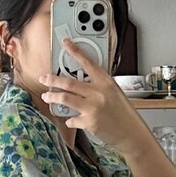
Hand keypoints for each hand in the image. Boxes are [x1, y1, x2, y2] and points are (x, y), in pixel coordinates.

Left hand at [38, 40, 149, 156]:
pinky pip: (71, 120)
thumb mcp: (114, 92)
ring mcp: (92, 108)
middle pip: (69, 82)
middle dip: (52, 80)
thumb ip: (98, 86)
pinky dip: (69, 120)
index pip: (87, 62)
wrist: (131, 132)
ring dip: (53, 97)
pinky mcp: (89, 123)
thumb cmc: (123, 113)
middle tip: (44, 79)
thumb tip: (80, 83)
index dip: (75, 51)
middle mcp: (98, 93)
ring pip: (65, 99)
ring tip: (47, 97)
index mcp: (105, 82)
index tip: (65, 43)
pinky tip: (71, 120)